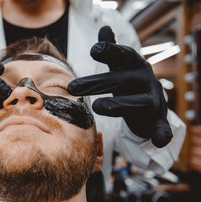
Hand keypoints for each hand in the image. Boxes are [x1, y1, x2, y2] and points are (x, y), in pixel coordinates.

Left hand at [67, 26, 172, 147]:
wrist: (150, 108)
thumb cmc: (129, 85)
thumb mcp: (120, 68)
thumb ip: (111, 51)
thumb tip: (104, 27)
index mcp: (135, 67)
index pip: (123, 56)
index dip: (111, 51)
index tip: (94, 50)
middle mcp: (146, 81)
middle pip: (121, 80)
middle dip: (96, 83)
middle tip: (72, 88)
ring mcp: (154, 101)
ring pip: (137, 103)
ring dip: (118, 105)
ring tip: (98, 107)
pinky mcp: (158, 120)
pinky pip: (161, 127)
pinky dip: (161, 133)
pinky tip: (157, 140)